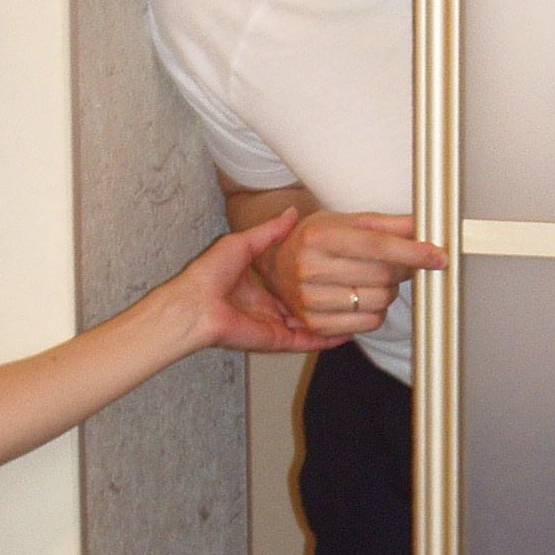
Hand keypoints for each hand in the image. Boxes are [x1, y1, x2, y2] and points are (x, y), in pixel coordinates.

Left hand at [167, 211, 346, 354]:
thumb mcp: (244, 243)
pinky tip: (347, 332)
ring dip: (331, 320)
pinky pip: (306, 341)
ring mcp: (273, 326)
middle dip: (325, 301)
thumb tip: (292, 213)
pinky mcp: (276, 340)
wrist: (195, 305)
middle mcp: (266, 309)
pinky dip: (326, 339)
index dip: (311, 279)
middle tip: (352, 291)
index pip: (291, 286)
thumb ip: (271, 232)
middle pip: (303, 306)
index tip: (333, 270)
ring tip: (359, 311)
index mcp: (257, 288)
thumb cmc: (210, 274)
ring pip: (309, 325)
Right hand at [251, 208, 446, 336]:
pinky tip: (364, 296)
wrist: (276, 264)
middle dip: (402, 268)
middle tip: (399, 262)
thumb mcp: (345, 221)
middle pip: (383, 275)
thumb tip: (422, 226)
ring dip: (389, 290)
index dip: (413, 252)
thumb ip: (386, 224)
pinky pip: (369, 323)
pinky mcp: (314, 324)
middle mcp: (309, 269)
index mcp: (319, 237)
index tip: (439, 256)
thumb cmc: (315, 240)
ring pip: (380, 301)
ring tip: (374, 278)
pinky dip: (377, 310)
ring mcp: (309, 300)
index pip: (378, 246)